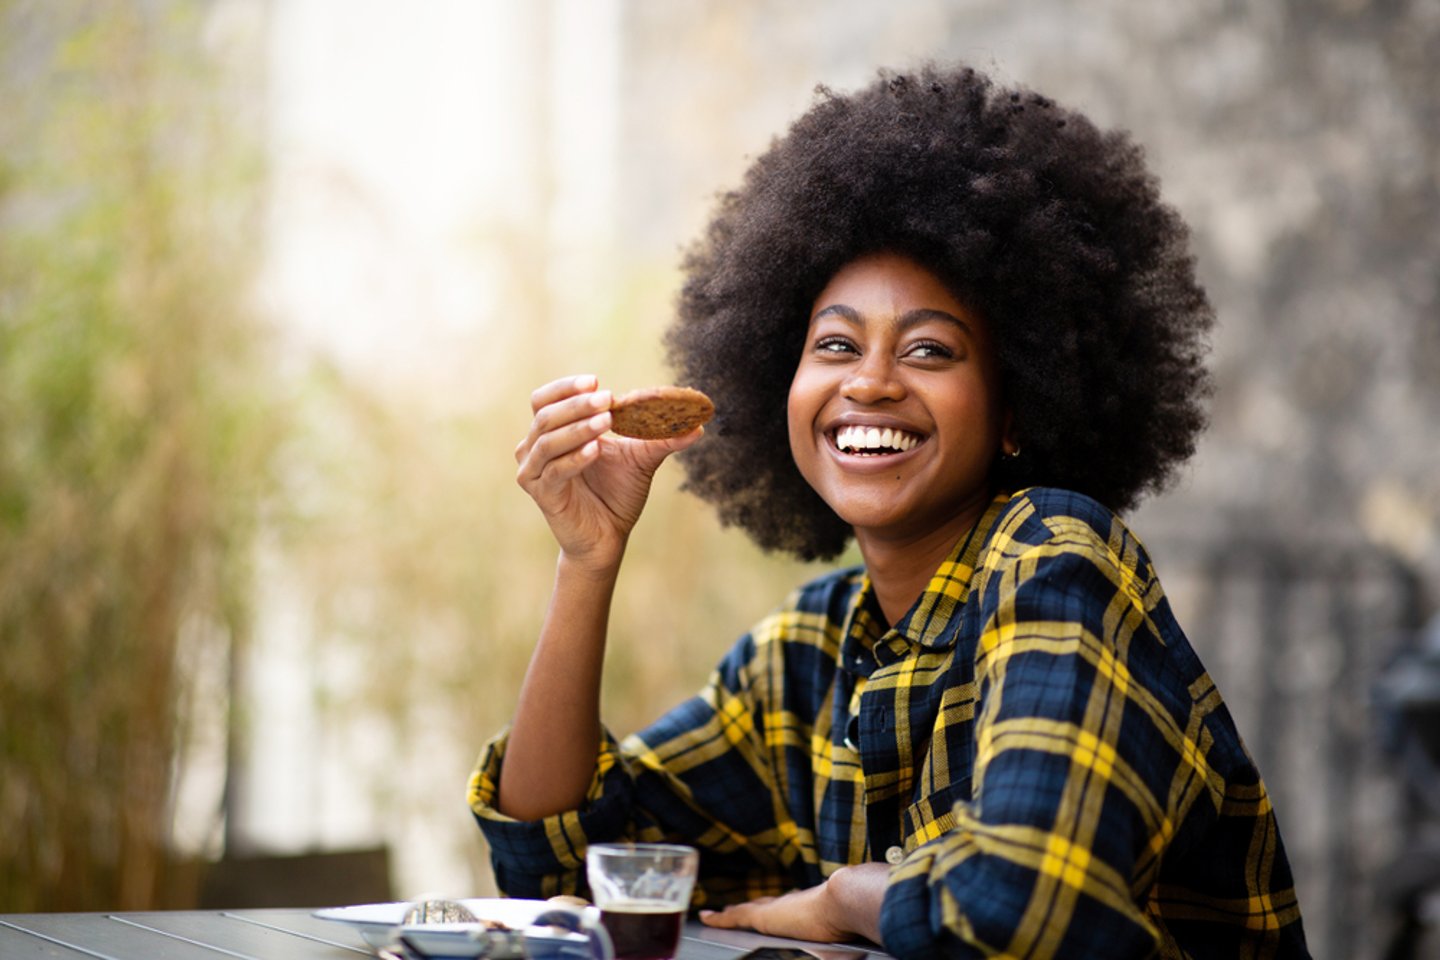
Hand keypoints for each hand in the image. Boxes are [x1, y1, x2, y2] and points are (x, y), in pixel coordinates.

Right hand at [515, 375, 701, 570]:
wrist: (608, 537)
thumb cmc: (618, 494)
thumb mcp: (640, 459)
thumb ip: (662, 438)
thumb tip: (699, 424)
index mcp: (552, 432)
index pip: (546, 400)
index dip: (567, 388)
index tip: (596, 382)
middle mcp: (535, 448)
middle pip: (545, 415)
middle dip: (577, 404)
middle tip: (607, 398)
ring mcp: (534, 472)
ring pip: (547, 441)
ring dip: (577, 428)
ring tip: (605, 421)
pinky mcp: (543, 495)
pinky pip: (555, 471)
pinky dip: (575, 458)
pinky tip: (597, 450)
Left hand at [698, 864, 886, 944]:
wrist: (850, 899)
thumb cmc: (859, 913)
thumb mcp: (857, 920)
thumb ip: (860, 917)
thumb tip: (876, 923)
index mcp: (814, 903)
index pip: (792, 904)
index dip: (780, 905)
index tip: (774, 905)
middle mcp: (793, 901)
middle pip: (766, 904)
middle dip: (753, 907)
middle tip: (737, 909)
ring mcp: (778, 908)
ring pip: (748, 909)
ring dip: (733, 913)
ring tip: (717, 915)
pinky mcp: (764, 918)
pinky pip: (735, 916)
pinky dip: (721, 917)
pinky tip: (707, 917)